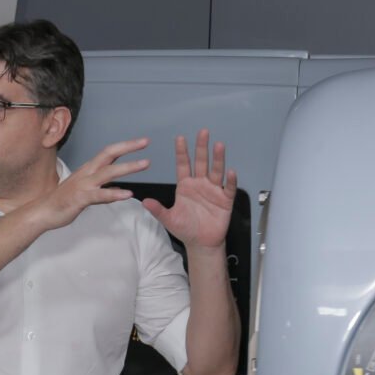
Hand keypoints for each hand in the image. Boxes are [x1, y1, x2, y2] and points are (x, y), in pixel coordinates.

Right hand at [30, 137, 150, 231]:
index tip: (142, 142)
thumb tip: (117, 187)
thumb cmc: (63, 201)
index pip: (109, 152)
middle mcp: (87, 173)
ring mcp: (83, 185)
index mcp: (88, 169)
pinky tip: (128, 194)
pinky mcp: (81, 198)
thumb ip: (102, 187)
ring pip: (108, 172)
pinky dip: (115, 194)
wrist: (43, 212)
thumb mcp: (86, 190)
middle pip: (109, 154)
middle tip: (145, 142)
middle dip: (128, 147)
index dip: (125, 146)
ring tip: (145, 163)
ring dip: (128, 167)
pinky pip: (100, 195)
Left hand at [142, 129, 236, 250]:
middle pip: (201, 162)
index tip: (180, 138)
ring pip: (216, 171)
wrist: (201, 242)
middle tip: (203, 132)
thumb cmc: (185, 228)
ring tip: (218, 145)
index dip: (182, 152)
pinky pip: (229, 188)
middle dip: (201, 148)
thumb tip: (144, 201)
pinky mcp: (225, 200)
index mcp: (185, 186)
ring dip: (218, 159)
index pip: (183, 165)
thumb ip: (158, 210)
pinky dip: (230, 180)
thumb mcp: (169, 219)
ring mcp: (214, 190)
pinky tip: (230, 172)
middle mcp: (200, 184)